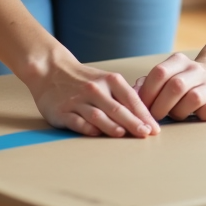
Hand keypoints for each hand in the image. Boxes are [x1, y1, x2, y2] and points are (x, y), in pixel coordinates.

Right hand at [25, 52, 161, 137]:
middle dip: (133, 122)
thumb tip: (146, 118)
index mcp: (110, 81)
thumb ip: (124, 97)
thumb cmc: (85, 80)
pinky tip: (95, 133)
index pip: (131, 99)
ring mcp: (78, 100)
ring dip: (111, 125)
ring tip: (123, 134)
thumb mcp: (107, 81)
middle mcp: (95, 90)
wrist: (51, 71)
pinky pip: (76, 121)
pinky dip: (86, 127)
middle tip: (145, 134)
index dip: (144, 115)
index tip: (154, 129)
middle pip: (117, 108)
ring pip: (97, 115)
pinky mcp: (62, 111)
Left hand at [135, 53, 205, 121]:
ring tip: (174, 115)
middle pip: (175, 86)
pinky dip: (198, 116)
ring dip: (178, 112)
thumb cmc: (186, 81)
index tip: (141, 107)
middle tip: (153, 118)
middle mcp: (197, 70)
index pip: (159, 73)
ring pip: (192, 98)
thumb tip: (132, 93)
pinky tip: (193, 116)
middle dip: (160, 106)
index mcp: (180, 61)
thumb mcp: (168, 75)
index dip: (147, 92)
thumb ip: (149, 82)